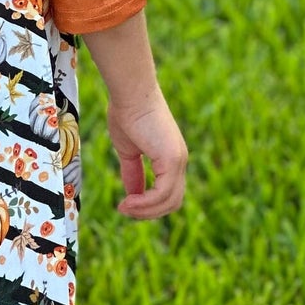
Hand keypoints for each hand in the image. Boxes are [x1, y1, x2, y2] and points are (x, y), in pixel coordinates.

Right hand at [108, 88, 187, 219]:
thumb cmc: (127, 112)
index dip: (149, 204)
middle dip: (149, 212)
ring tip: (124, 208)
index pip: (168, 192)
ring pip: (170, 201)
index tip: (126, 206)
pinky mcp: (172, 159)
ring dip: (146, 210)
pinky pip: (163, 193)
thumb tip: (131, 194)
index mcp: (171, 157)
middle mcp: (179, 160)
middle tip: (125, 210)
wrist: (130, 93)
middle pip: (172, 201)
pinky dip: (145, 202)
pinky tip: (128, 201)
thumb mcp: (128, 149)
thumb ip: (132, 171)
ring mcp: (178, 160)